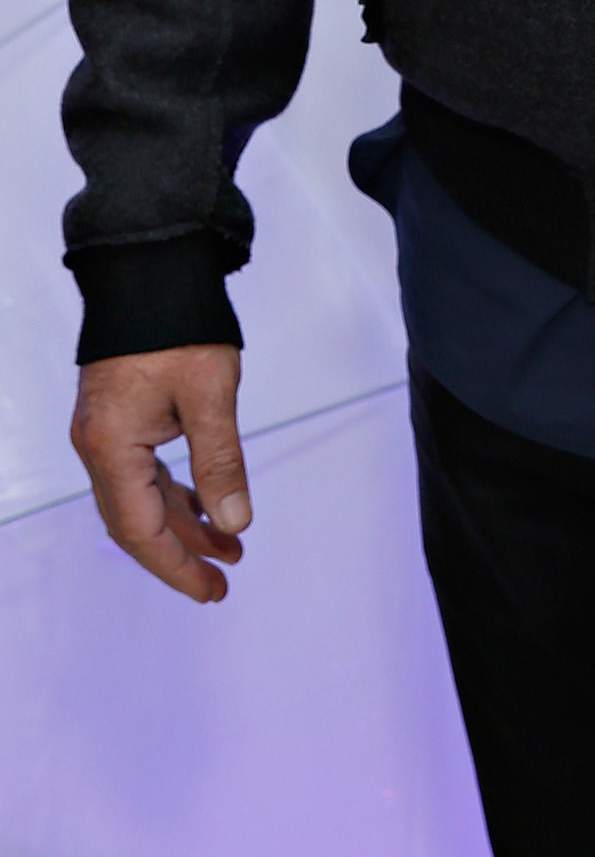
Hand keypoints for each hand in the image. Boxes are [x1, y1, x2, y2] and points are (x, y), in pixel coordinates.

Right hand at [71, 346, 252, 603]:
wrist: (150, 266)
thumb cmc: (178, 324)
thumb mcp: (210, 395)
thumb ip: (220, 462)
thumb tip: (234, 524)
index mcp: (111, 445)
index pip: (140, 529)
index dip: (176, 566)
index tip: (212, 590)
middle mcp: (98, 445)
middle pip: (135, 522)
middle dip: (179, 555)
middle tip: (223, 582)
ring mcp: (106, 432)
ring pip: (142, 498)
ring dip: (183, 524)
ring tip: (230, 548)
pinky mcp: (120, 418)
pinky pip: (144, 472)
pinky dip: (176, 493)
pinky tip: (207, 507)